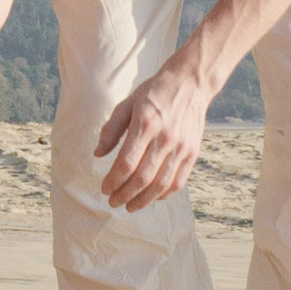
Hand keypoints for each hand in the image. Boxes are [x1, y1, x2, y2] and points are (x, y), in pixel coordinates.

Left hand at [94, 63, 212, 210]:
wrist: (190, 83)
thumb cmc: (154, 93)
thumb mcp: (127, 104)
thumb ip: (111, 129)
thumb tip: (98, 154)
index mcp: (146, 124)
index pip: (126, 163)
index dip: (113, 181)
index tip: (104, 188)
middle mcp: (165, 138)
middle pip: (142, 178)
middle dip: (124, 195)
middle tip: (112, 202)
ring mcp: (182, 147)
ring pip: (161, 185)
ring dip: (143, 200)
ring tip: (129, 206)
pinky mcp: (192, 153)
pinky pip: (178, 181)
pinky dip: (163, 194)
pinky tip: (151, 198)